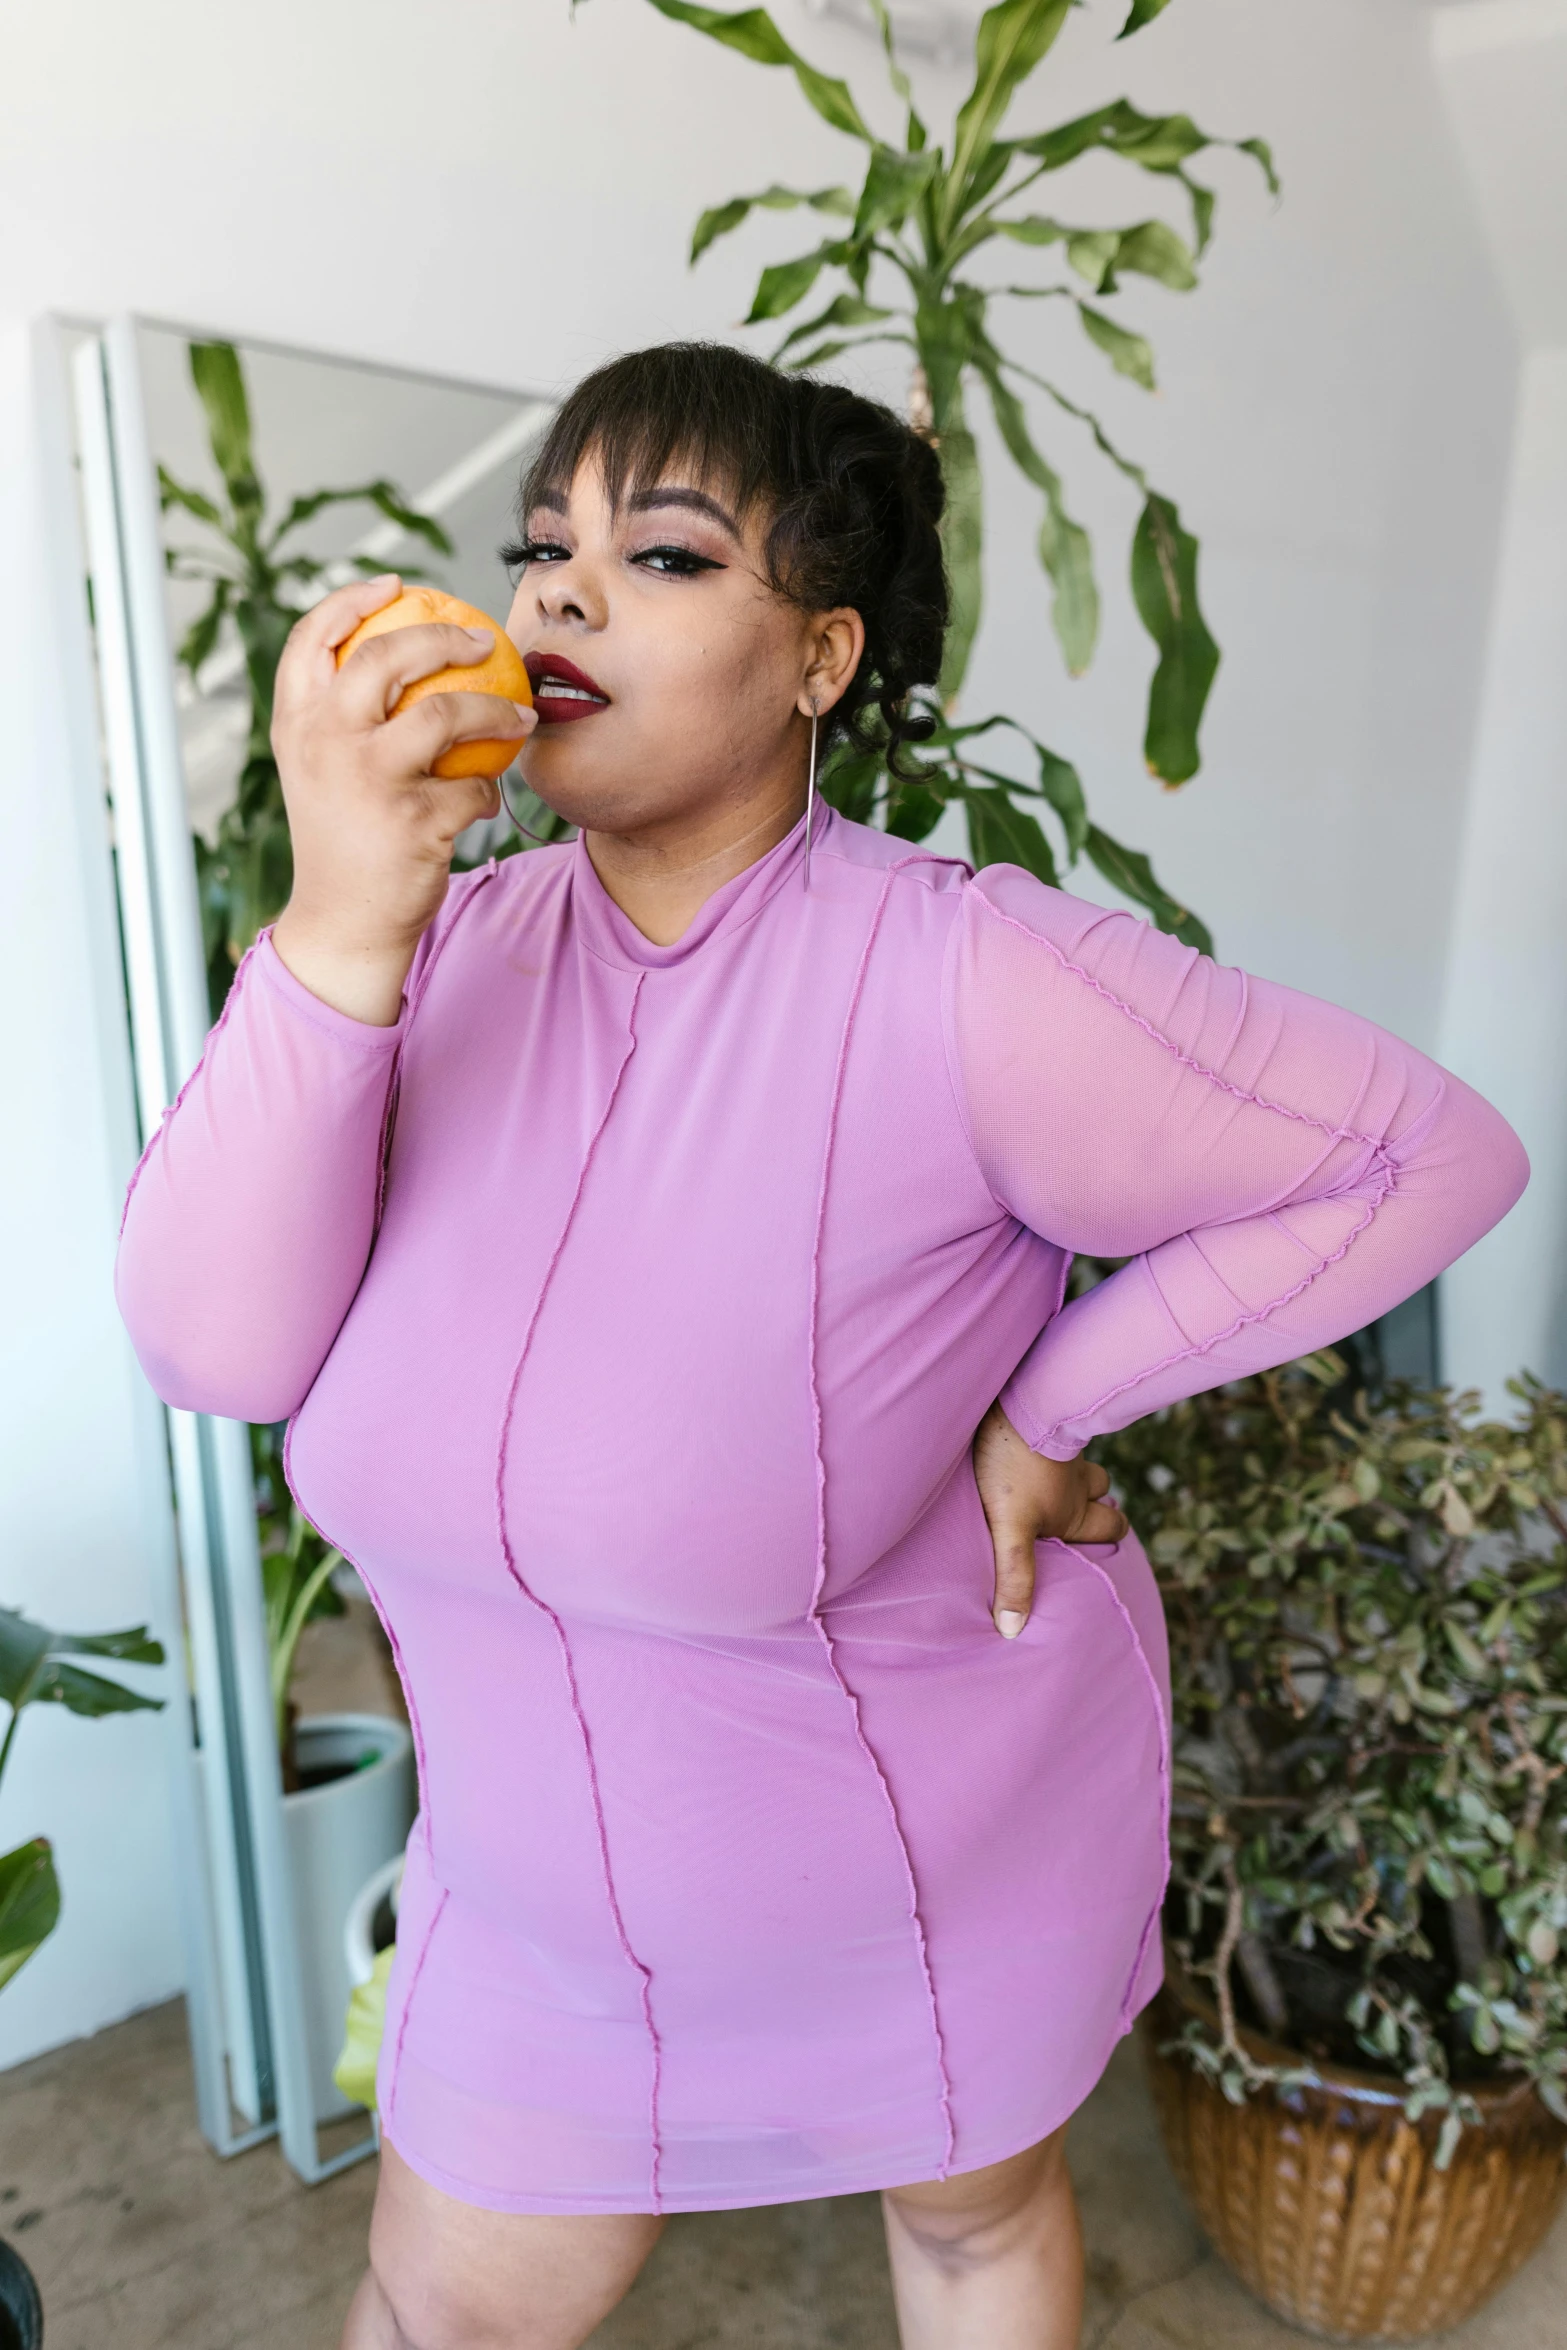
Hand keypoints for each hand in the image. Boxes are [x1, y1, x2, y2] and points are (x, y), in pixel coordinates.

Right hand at [270, 575, 536, 1024]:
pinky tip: (485, 796)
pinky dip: (484, 790)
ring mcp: (368, 779)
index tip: (395, 586)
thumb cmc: (341, 839)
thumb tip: (402, 656)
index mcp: (296, 725)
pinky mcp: (413, 820)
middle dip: (445, 637)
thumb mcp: (320, 770)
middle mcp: (325, 742)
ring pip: (445, 714)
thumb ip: (341, 718)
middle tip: (484, 640)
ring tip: (521, 715)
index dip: (352, 600)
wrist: (343, 923)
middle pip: (387, 656)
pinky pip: (471, 785)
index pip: (312, 639)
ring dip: (496, 712)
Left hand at [972, 1400, 1128, 1638]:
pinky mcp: (1044, 1423)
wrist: (1015, 1404)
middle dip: (1097, 1506)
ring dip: (1073, 1476)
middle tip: (1079, 1517)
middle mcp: (1077, 1483)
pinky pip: (1060, 1440)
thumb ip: (1015, 1574)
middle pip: (1104, 1494)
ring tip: (1049, 1488)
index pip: (1111, 1529)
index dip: (1110, 1538)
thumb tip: (1013, 1630)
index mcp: (1074, 1512)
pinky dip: (1051, 1450)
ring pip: (1082, 1465)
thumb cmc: (1013, 1469)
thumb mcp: (1010, 1528)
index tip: (1101, 1549)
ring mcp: (1063, 1452)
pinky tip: (1027, 1451)